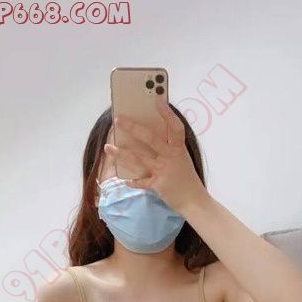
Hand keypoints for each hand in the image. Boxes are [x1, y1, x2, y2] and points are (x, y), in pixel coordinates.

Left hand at [104, 94, 205, 213]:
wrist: (195, 202)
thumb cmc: (187, 179)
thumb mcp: (182, 160)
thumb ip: (169, 149)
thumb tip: (148, 137)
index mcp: (179, 148)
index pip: (175, 127)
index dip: (167, 113)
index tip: (158, 99)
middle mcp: (171, 157)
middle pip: (151, 138)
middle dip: (133, 128)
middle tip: (118, 120)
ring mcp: (164, 170)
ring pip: (138, 158)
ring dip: (121, 153)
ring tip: (107, 147)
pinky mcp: (158, 185)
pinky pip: (141, 182)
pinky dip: (133, 181)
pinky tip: (124, 180)